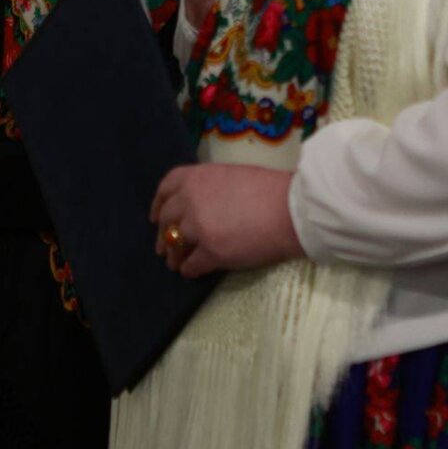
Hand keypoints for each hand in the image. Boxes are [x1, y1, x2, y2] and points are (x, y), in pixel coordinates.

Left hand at [150, 164, 304, 277]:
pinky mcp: (210, 253)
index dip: (158, 204)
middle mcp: (191, 200)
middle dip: (163, 234)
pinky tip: (191, 272)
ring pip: (174, 244)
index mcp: (197, 177)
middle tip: (164, 246)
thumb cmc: (271, 189)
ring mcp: (198, 228)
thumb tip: (207, 202)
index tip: (156, 216)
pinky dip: (188, 270)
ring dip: (173, 255)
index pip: (167, 187)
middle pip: (167, 219)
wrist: (291, 210)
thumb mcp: (235, 176)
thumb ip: (213, 187)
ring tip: (175, 263)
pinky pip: (190, 265)